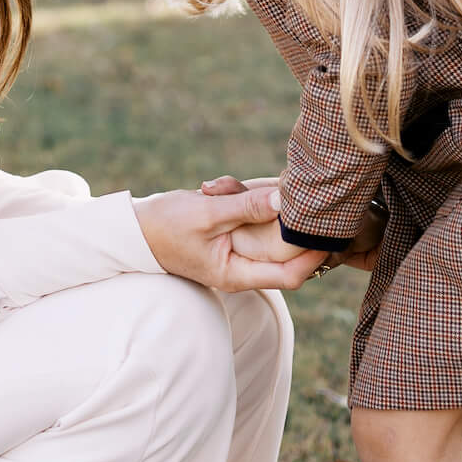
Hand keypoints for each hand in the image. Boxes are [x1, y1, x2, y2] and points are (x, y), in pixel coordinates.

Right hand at [135, 185, 328, 292]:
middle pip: (289, 255)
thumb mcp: (206, 212)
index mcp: (236, 274)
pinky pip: (257, 220)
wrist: (133, 229)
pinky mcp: (233, 236)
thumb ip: (246, 206)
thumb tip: (287, 200)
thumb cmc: (164, 225)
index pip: (291, 276)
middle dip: (299, 227)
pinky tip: (237, 186)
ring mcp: (238, 253)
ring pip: (273, 233)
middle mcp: (242, 268)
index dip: (314, 255)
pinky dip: (255, 201)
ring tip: (257, 186)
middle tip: (309, 197)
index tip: (329, 228)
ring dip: (272, 208)